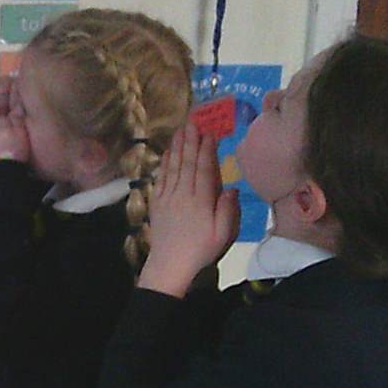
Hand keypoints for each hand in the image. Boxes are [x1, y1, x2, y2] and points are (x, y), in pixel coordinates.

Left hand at [137, 125, 238, 296]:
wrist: (170, 264)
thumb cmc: (201, 250)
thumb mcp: (223, 234)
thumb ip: (228, 210)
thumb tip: (230, 188)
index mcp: (201, 201)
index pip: (204, 170)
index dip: (207, 151)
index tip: (209, 134)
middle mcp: (182, 194)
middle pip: (187, 163)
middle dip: (190, 142)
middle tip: (193, 123)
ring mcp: (167, 197)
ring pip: (173, 167)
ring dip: (177, 148)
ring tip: (180, 131)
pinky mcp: (157, 203)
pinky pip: (161, 178)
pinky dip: (164, 164)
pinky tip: (167, 154)